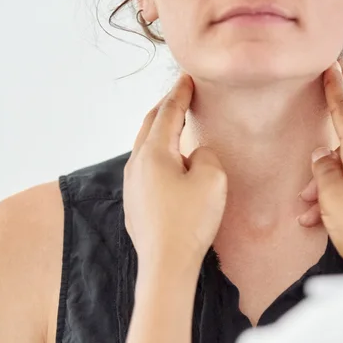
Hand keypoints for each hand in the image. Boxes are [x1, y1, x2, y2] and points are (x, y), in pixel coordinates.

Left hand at [124, 75, 227, 272]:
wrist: (166, 264)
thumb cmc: (189, 222)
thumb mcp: (211, 178)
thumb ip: (205, 155)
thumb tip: (193, 155)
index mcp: (153, 153)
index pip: (167, 113)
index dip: (179, 94)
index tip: (186, 79)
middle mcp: (136, 165)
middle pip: (149, 126)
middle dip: (165, 108)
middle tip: (179, 96)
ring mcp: (132, 186)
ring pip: (145, 149)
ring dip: (160, 133)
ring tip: (175, 127)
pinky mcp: (135, 205)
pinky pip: (146, 170)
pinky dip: (158, 157)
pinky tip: (169, 166)